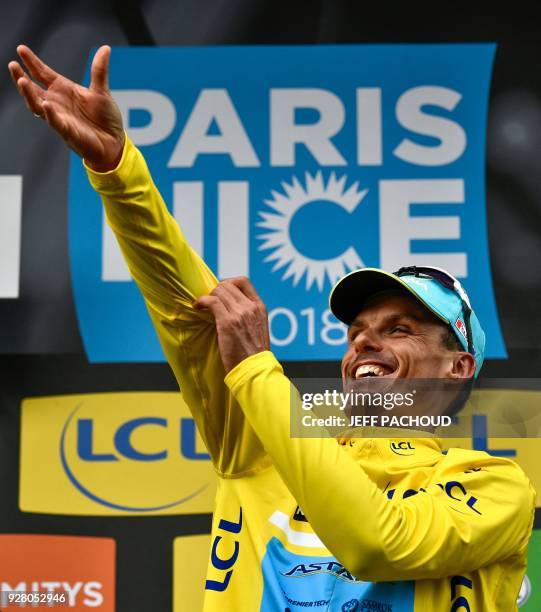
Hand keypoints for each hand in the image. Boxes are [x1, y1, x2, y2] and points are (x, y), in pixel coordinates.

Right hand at [8, 45, 124, 170]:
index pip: (42, 73)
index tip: (21, 49)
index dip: (32, 62)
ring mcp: (60, 117)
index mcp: (63, 90)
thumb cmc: (105, 119)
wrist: (114, 142)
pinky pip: (55, 123)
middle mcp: (57, 103)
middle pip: (33, 89)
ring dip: (29, 95)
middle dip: (21, 77)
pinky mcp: (68, 132)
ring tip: (22, 81)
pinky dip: (50, 114)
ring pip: (37, 106)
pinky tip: (46, 104)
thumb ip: (99, 70)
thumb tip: (106, 48)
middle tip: (13, 65)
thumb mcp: (102, 91)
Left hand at [193, 277, 269, 372]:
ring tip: (202, 306)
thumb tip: (231, 308)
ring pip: (219, 291)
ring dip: (208, 296)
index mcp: (259, 307)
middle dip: (215, 291)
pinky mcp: (227, 322)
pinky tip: (197, 307)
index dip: (228, 283)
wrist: (254, 369)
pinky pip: (211, 301)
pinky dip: (201, 301)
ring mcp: (239, 313)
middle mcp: (250, 307)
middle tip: (209, 302)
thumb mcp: (258, 328)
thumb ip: (249, 316)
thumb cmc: (253, 354)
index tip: (220, 292)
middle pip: (228, 284)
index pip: (243, 281)